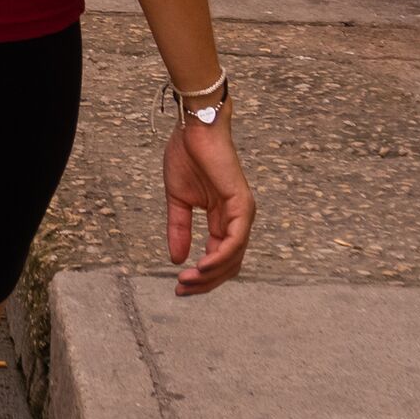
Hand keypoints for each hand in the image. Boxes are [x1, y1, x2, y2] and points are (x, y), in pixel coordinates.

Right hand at [164, 115, 253, 293]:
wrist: (193, 128)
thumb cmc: (187, 156)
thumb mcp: (178, 200)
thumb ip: (179, 229)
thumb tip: (177, 259)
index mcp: (223, 219)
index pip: (218, 258)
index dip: (201, 276)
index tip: (178, 286)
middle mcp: (237, 220)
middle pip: (228, 265)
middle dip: (206, 282)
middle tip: (181, 290)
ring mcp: (242, 213)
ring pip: (233, 257)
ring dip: (211, 274)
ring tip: (188, 280)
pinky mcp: (242, 205)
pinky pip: (235, 240)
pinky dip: (219, 257)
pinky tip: (201, 266)